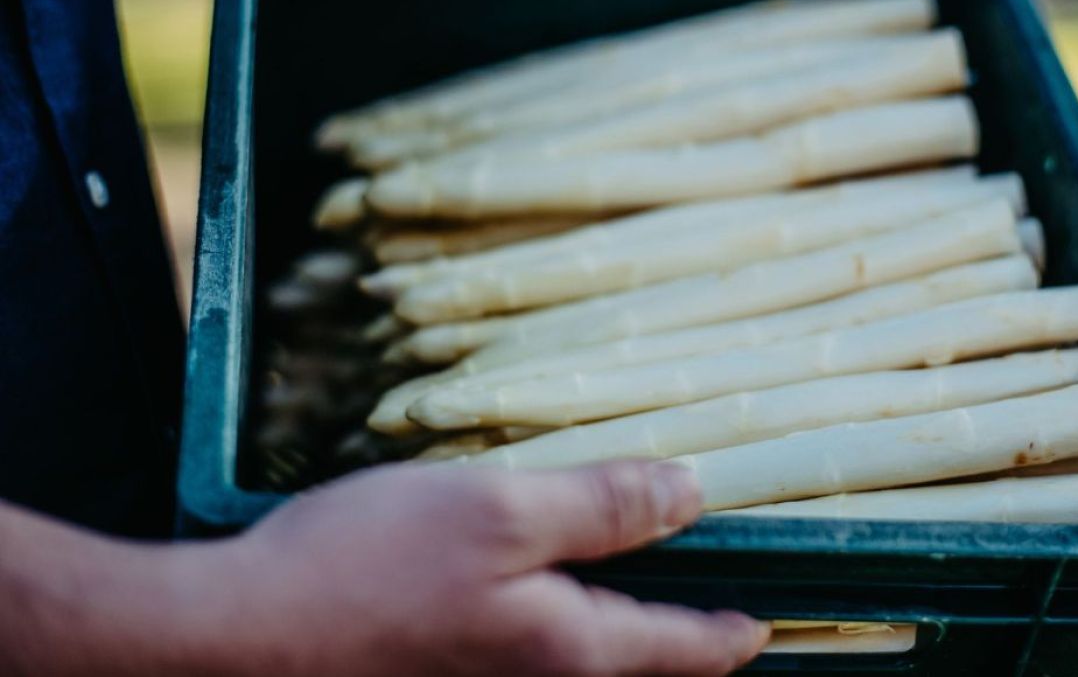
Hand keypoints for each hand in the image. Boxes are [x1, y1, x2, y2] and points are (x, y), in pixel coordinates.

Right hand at [192, 460, 767, 675]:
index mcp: (570, 652)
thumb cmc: (365, 570)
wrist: (234, 637)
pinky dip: (553, 606)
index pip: (687, 652)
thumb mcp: (500, 512)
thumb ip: (603, 507)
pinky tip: (531, 560)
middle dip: (677, 620)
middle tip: (704, 566)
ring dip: (612, 608)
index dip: (735, 630)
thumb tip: (693, 494)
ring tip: (627, 553)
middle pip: (635, 658)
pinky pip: (527, 644)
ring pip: (579, 648)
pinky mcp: (443, 671)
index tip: (769, 618)